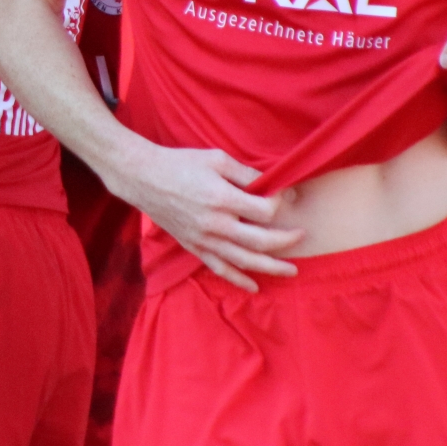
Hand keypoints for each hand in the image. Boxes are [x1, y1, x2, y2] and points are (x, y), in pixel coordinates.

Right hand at [102, 140, 303, 291]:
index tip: (287, 196)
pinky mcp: (194, 246)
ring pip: (244, 260)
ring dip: (271, 267)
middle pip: (261, 241)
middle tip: (302, 235)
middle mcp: (216, 224)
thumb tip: (270, 185)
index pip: (265, 210)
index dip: (281, 204)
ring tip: (292, 270)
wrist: (143, 177)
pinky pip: (219, 268)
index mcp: (222, 198)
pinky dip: (238, 279)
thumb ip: (245, 173)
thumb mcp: (216, 158)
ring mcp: (204, 239)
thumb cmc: (180, 163)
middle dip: (286, 240)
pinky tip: (254, 287)